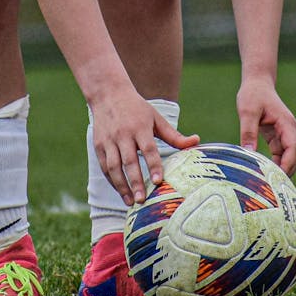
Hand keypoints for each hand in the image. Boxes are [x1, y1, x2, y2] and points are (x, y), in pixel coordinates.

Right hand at [91, 89, 199, 204]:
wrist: (108, 94)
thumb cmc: (137, 108)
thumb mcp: (156, 118)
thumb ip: (174, 135)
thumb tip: (196, 141)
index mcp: (140, 127)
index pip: (148, 149)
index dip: (153, 165)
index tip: (158, 182)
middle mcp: (123, 134)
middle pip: (129, 161)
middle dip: (135, 182)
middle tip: (142, 200)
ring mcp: (108, 140)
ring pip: (113, 166)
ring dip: (121, 186)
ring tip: (131, 201)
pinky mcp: (98, 144)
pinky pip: (104, 166)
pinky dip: (112, 180)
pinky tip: (121, 191)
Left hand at [236, 76, 295, 175]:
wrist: (257, 83)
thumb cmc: (253, 94)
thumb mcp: (247, 111)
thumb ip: (248, 131)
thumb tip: (248, 153)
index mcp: (286, 124)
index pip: (293, 149)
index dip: (287, 165)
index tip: (277, 178)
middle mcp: (290, 130)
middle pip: (295, 157)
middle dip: (287, 171)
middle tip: (272, 187)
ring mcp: (286, 134)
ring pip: (289, 157)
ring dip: (281, 169)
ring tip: (268, 183)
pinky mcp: (279, 136)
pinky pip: (281, 154)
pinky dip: (275, 164)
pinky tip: (264, 172)